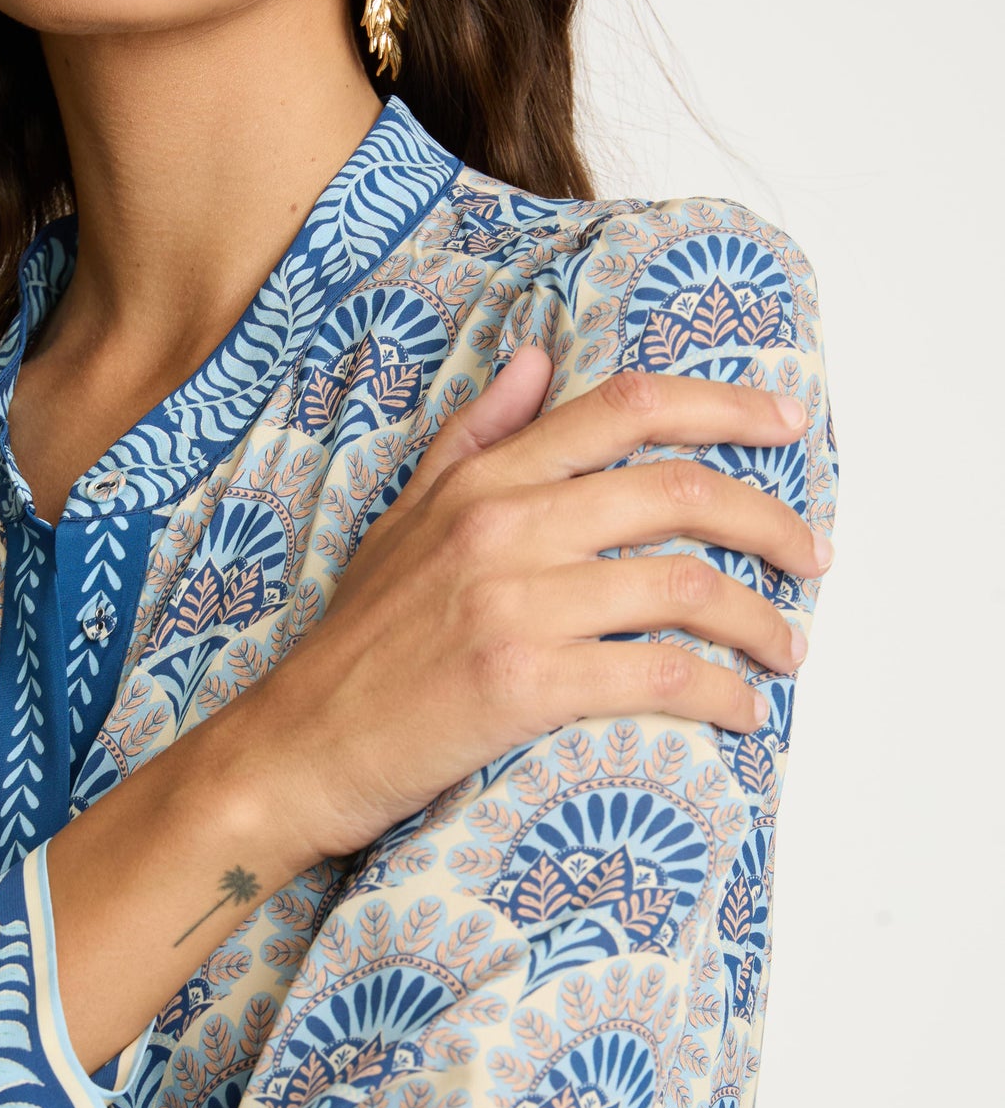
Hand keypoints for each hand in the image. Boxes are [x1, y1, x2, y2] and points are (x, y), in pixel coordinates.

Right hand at [257, 349, 831, 861]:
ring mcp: (513, 604)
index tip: (784, 425)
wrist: (296, 747)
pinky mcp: (522, 684)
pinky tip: (740, 710)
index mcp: (483, 482)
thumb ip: (477, 438)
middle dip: (769, 524)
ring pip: (683, 587)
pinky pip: (657, 674)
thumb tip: (539, 359)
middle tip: (811, 558)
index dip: (721, 408)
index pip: (623, 409)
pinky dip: (718, 693)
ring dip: (759, 621)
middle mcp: (503, 527)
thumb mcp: (404, 520)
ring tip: (785, 650)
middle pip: (677, 493)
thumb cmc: (356, 645)